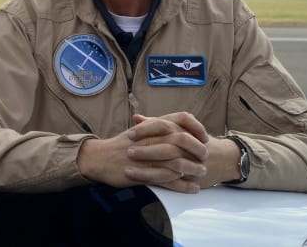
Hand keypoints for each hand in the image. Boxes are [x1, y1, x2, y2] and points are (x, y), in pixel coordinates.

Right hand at [78, 112, 207, 192]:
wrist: (99, 158)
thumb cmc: (120, 145)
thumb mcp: (139, 130)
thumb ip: (156, 126)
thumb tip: (176, 125)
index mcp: (151, 126)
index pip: (180, 118)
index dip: (196, 126)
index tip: (204, 136)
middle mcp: (151, 138)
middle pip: (183, 141)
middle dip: (198, 150)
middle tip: (206, 157)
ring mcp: (148, 157)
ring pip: (178, 161)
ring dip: (193, 168)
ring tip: (202, 173)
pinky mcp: (144, 174)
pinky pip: (168, 181)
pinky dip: (183, 185)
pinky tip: (192, 188)